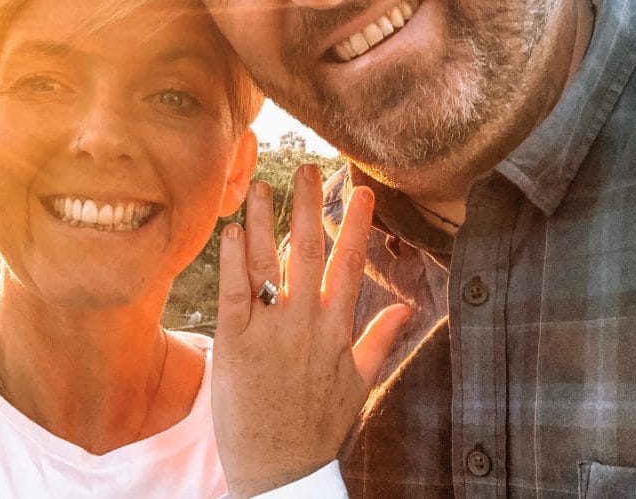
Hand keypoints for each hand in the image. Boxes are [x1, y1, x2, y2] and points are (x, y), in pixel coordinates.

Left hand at [213, 163, 410, 496]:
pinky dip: (232, 259)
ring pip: (267, 263)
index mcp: (337, 330)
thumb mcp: (358, 385)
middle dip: (310, 206)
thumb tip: (406, 308)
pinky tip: (230, 229)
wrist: (280, 472)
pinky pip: (234, 293)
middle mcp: (306, 323)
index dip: (356, 224)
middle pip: (308, 252)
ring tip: (260, 182)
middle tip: (309, 168)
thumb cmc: (317, 429)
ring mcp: (269, 331)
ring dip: (263, 220)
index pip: (350, 265)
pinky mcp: (234, 344)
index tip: (362, 190)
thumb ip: (380, 341)